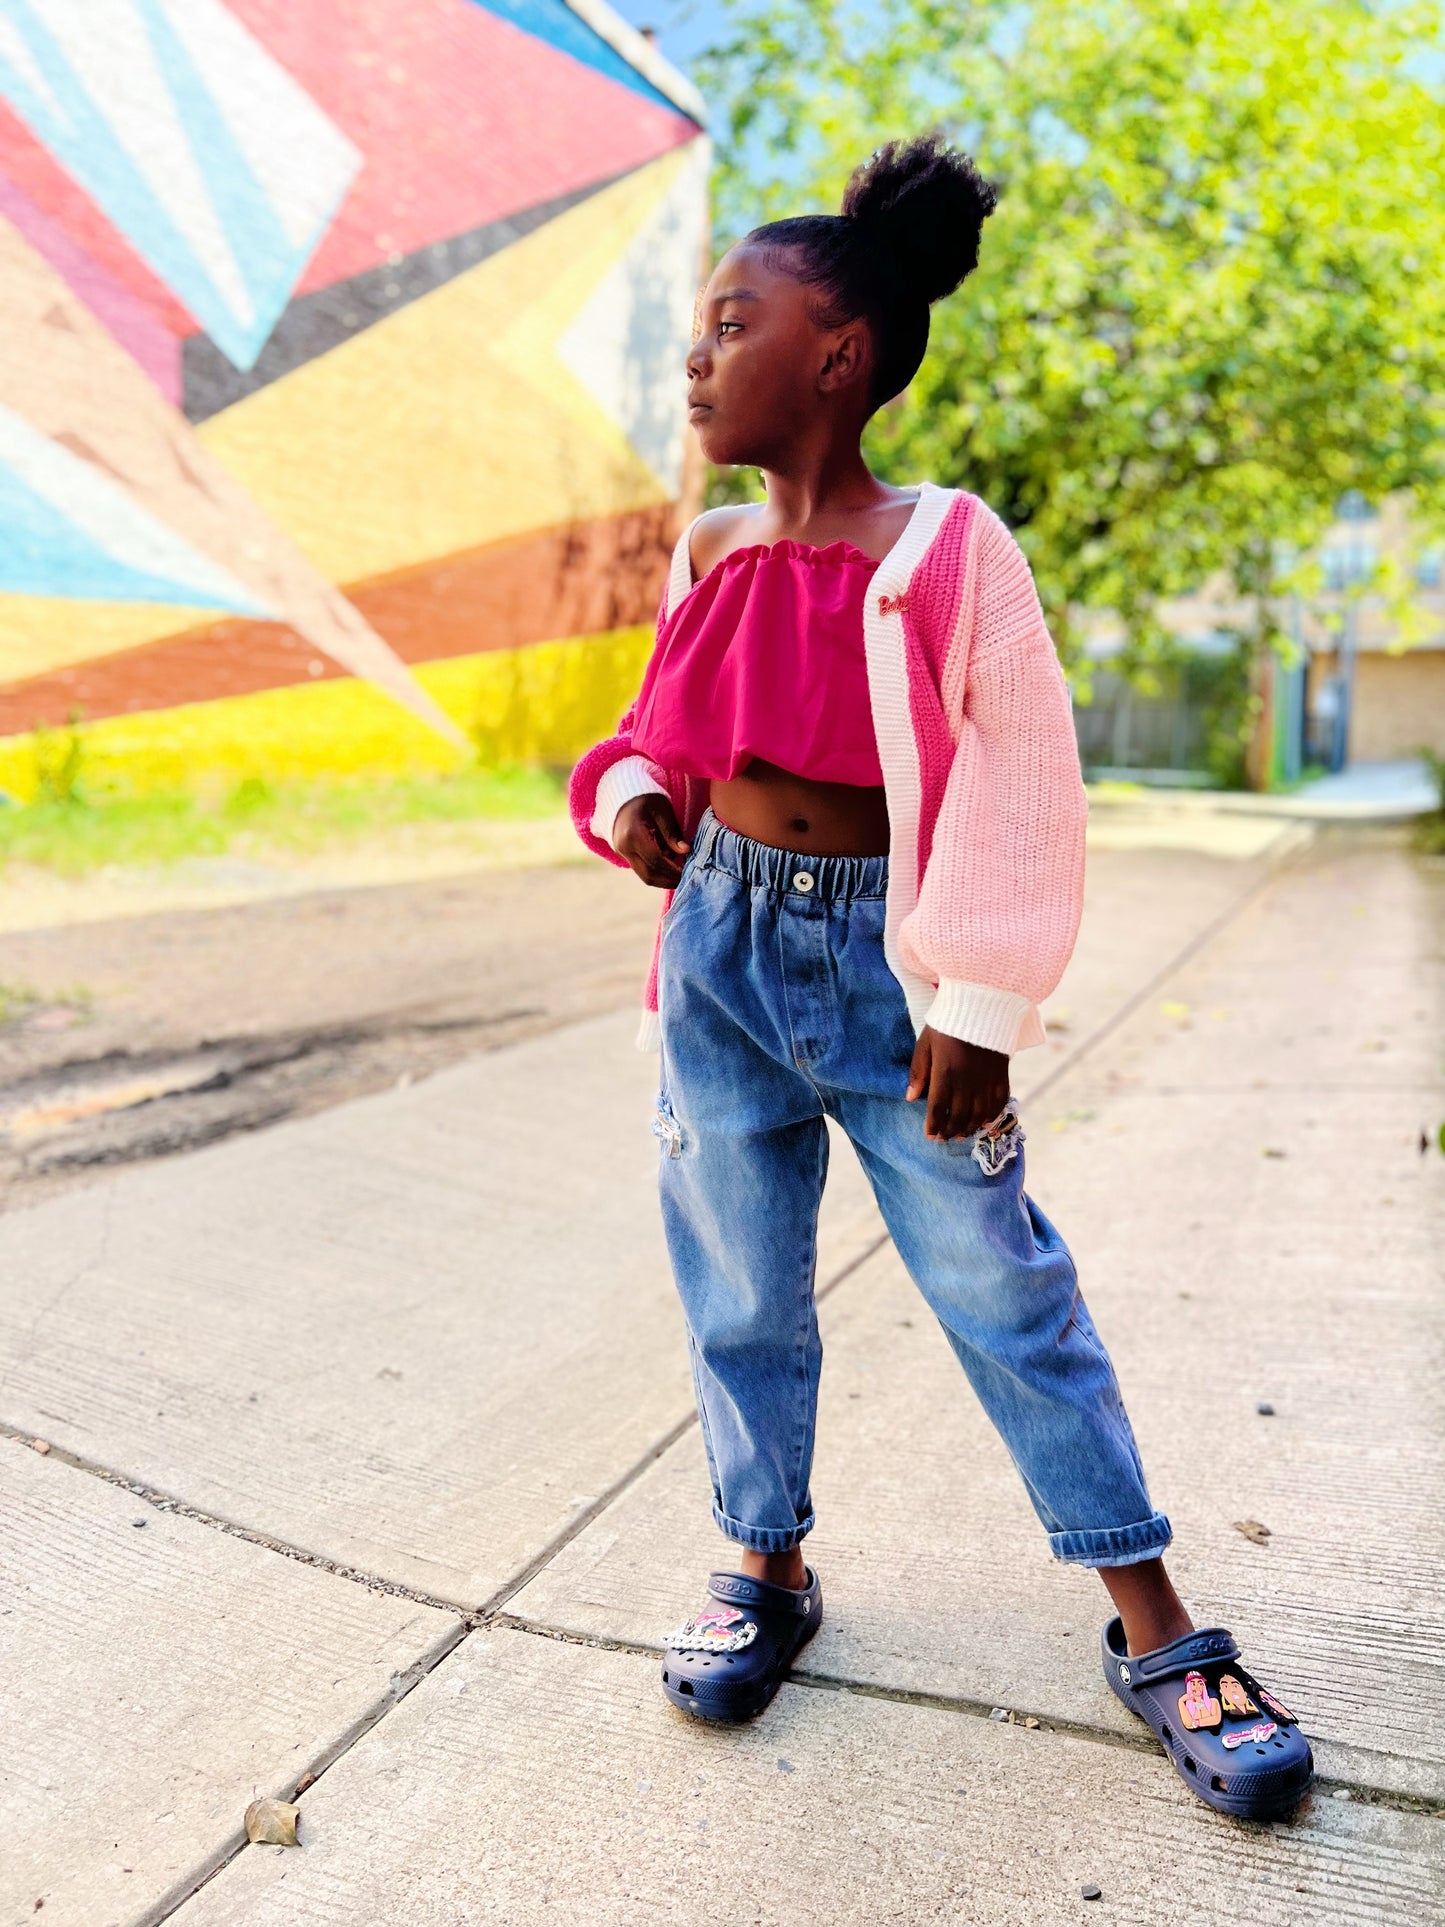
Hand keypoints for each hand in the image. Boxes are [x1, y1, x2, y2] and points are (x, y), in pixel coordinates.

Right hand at [615, 793, 690, 887]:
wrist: (622, 795)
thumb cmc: (645, 798)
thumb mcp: (662, 811)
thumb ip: (672, 832)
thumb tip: (686, 851)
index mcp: (632, 834)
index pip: (655, 860)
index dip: (672, 869)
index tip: (688, 872)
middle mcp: (623, 846)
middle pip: (648, 874)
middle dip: (669, 880)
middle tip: (687, 880)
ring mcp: (621, 852)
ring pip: (644, 875)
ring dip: (663, 880)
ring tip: (680, 877)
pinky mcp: (624, 854)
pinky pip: (641, 870)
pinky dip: (657, 873)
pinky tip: (671, 871)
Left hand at [906, 1026, 1009, 1140]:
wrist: (981, 1005)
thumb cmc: (947, 1024)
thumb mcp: (925, 1043)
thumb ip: (918, 1072)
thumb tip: (910, 1098)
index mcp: (945, 1072)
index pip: (938, 1108)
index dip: (933, 1126)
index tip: (929, 1136)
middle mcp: (967, 1080)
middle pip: (959, 1116)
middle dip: (949, 1131)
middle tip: (943, 1138)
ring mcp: (986, 1079)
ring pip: (979, 1114)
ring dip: (969, 1129)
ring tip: (960, 1135)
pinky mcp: (1002, 1075)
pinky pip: (999, 1102)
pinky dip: (991, 1116)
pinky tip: (984, 1123)